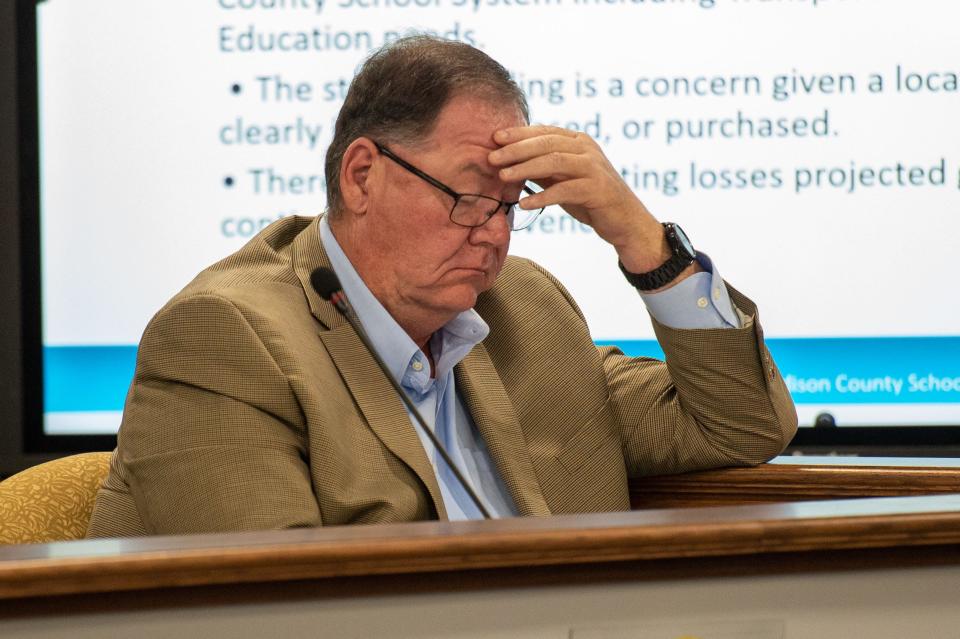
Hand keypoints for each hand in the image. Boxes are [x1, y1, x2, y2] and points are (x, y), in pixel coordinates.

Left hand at [489, 125, 671, 273]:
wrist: (624, 220)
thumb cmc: (590, 198)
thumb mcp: (563, 179)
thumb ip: (542, 168)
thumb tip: (509, 161)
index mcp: (578, 141)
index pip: (544, 132)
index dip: (519, 133)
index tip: (494, 138)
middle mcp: (587, 149)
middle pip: (546, 144)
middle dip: (516, 150)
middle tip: (491, 158)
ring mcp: (594, 168)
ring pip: (554, 162)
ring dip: (525, 169)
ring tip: (502, 177)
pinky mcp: (597, 190)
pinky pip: (565, 191)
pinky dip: (542, 196)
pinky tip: (524, 204)